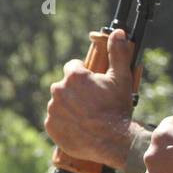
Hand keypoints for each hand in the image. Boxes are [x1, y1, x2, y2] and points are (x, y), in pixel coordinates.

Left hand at [45, 28, 134, 167]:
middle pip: (65, 85)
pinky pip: (56, 120)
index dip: (86, 74)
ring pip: (60, 102)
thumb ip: (118, 53)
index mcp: (74, 77)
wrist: (113, 140)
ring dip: (70, 106)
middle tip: (95, 102)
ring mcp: (53, 109)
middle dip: (77, 91)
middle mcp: (59, 90)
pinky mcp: (51, 126)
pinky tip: (80, 126)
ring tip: (88, 116)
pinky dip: (65, 121)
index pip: (73, 66)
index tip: (95, 84)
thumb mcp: (122, 78)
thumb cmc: (118, 108)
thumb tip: (119, 32)